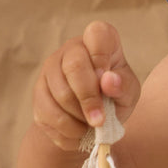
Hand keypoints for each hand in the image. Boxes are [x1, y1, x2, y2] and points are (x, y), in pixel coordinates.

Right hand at [32, 21, 140, 151]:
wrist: (92, 120)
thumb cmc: (115, 97)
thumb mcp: (129, 92)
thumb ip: (123, 85)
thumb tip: (108, 81)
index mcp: (99, 42)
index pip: (97, 33)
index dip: (101, 56)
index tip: (108, 81)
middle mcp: (71, 49)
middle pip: (74, 66)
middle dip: (88, 98)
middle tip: (100, 120)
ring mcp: (50, 69)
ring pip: (59, 92)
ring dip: (78, 117)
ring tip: (92, 127)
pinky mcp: (38, 92)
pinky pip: (47, 112)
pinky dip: (66, 130)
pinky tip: (78, 133)